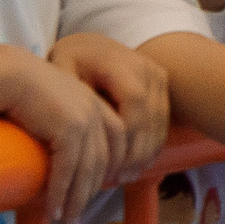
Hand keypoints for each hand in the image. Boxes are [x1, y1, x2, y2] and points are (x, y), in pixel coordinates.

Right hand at [4, 58, 124, 223]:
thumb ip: (64, 126)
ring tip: (66, 221)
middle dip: (92, 193)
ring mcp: (86, 118)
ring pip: (88, 170)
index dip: (109, 171)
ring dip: (76, 200)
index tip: (98, 193)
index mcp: (96, 103)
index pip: (115, 145)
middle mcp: (96, 110)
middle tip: (77, 218)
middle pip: (104, 161)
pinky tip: (53, 210)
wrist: (5, 74)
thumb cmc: (23, 92)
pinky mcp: (69, 128)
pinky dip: (61, 193)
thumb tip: (62, 156)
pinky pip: (69, 170)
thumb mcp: (53, 109)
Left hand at [50, 34, 168, 181]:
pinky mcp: (161, 85)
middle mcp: (145, 67)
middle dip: (137, 152)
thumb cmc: (70, 60)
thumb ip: (70, 97)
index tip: (110, 165)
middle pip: (150, 116)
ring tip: (127, 177)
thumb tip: (74, 132)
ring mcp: (157, 75)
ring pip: (160, 120)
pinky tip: (139, 164)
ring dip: (147, 152)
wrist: (89, 43)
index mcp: (120, 63)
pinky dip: (153, 143)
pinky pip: (163, 118)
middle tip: (119, 179)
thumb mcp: (61, 72)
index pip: (134, 103)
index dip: (126, 137)